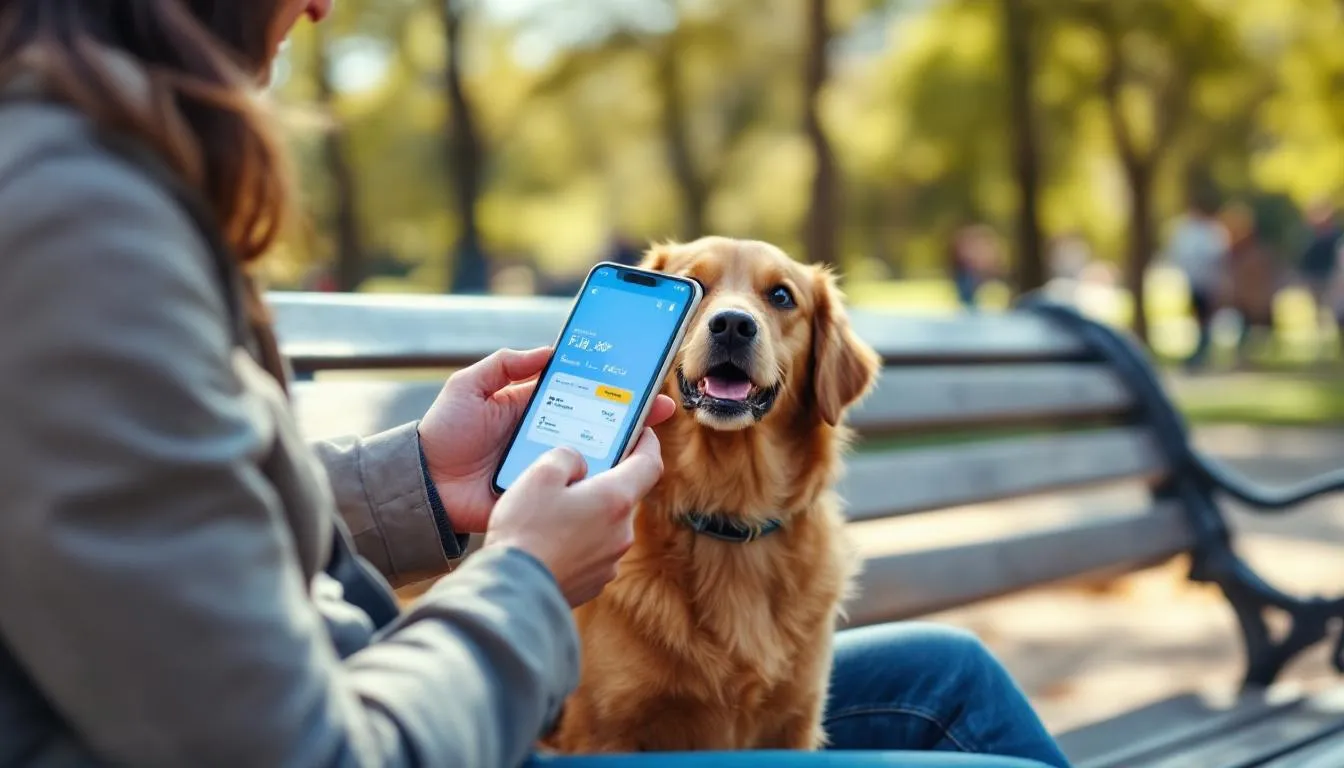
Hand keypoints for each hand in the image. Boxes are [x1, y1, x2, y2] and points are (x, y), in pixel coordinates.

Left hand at [419, 347, 675, 533]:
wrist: (424, 483)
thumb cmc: (444, 431)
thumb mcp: (469, 385)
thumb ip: (507, 363)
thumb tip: (552, 350)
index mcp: (535, 407)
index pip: (583, 392)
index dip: (611, 385)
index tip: (642, 377)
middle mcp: (548, 435)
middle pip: (599, 424)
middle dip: (632, 415)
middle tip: (661, 407)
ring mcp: (549, 467)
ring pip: (594, 457)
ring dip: (622, 449)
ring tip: (647, 437)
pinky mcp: (544, 496)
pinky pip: (576, 490)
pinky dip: (598, 483)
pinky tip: (621, 474)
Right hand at [483, 429, 663, 606]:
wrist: (512, 590)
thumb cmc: (525, 530)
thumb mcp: (540, 473)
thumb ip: (568, 456)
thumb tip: (579, 464)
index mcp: (616, 499)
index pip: (650, 463)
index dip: (647, 443)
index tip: (643, 433)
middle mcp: (621, 532)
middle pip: (622, 496)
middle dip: (602, 483)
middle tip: (573, 476)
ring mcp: (609, 561)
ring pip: (605, 525)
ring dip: (587, 515)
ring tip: (551, 514)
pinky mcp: (594, 582)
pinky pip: (591, 551)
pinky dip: (577, 542)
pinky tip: (548, 542)